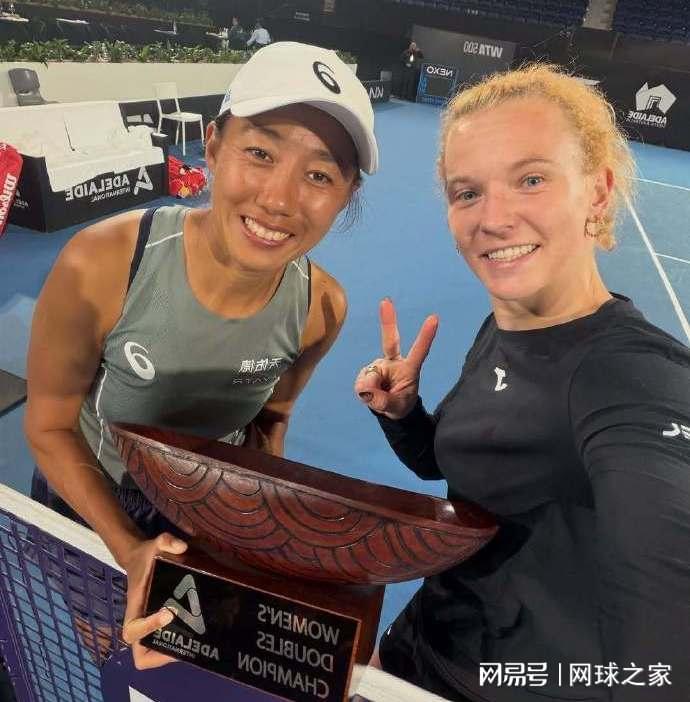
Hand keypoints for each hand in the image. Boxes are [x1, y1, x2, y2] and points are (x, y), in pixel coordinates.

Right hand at [121, 532, 187, 669]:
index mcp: (134, 609)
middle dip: (161, 654)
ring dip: (171, 654)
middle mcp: (140, 623)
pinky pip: (164, 646)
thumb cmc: (147, 556)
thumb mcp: (156, 543)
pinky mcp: (161, 626)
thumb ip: (167, 541)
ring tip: (195, 642)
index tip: (169, 612)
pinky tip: (197, 633)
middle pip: (140, 655)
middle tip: (185, 641)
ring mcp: (150, 627)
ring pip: (152, 656)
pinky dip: (177, 647)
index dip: (148, 628)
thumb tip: (182, 547)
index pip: (131, 631)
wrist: (143, 559)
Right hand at [354, 298, 437, 418]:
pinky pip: (361, 383)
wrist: (388, 407)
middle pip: (390, 340)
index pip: (419, 351)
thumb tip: (364, 390)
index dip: (426, 336)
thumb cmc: (399, 404)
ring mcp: (379, 365)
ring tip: (378, 398)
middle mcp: (394, 361)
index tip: (434, 318)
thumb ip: (382, 401)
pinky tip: (370, 394)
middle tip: (386, 301)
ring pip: (370, 376)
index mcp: (409, 368)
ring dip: (371, 390)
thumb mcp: (396, 407)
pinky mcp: (367, 371)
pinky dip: (364, 392)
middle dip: (387, 321)